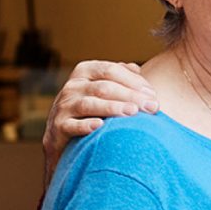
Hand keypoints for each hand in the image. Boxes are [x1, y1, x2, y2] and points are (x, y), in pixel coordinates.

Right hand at [42, 60, 157, 183]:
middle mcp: (72, 87)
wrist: (62, 141)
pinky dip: (85, 126)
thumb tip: (136, 68)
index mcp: (84, 72)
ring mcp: (63, 107)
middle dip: (130, 96)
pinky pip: (71, 125)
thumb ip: (118, 78)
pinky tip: (100, 126)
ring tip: (132, 113)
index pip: (111, 70)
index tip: (153, 94)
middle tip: (152, 107)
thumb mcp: (101, 90)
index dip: (133, 81)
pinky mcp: (58, 128)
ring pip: (89, 104)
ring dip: (112, 108)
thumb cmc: (91, 112)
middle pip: (103, 87)